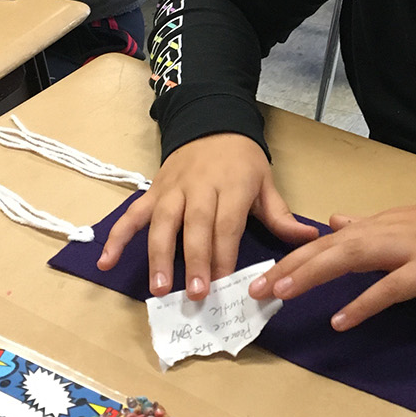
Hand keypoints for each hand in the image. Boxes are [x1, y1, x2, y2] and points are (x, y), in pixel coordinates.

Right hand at [97, 134, 318, 298]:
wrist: (211, 123)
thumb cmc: (242, 160)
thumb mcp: (265, 182)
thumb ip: (281, 215)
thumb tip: (310, 239)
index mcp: (231, 185)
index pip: (227, 223)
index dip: (224, 253)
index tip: (223, 282)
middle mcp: (199, 187)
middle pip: (194, 226)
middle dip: (194, 260)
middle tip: (194, 293)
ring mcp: (172, 189)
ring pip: (162, 223)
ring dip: (158, 255)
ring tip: (159, 287)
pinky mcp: (152, 191)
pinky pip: (132, 214)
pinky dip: (116, 236)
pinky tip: (105, 261)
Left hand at [248, 199, 415, 329]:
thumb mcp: (404, 221)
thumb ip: (368, 225)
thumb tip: (335, 221)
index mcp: (378, 223)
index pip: (328, 239)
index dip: (295, 255)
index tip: (266, 272)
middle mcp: (385, 232)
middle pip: (329, 247)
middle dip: (291, 266)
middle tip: (257, 287)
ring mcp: (405, 251)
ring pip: (349, 259)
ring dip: (313, 275)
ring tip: (282, 293)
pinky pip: (388, 289)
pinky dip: (363, 304)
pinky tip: (340, 320)